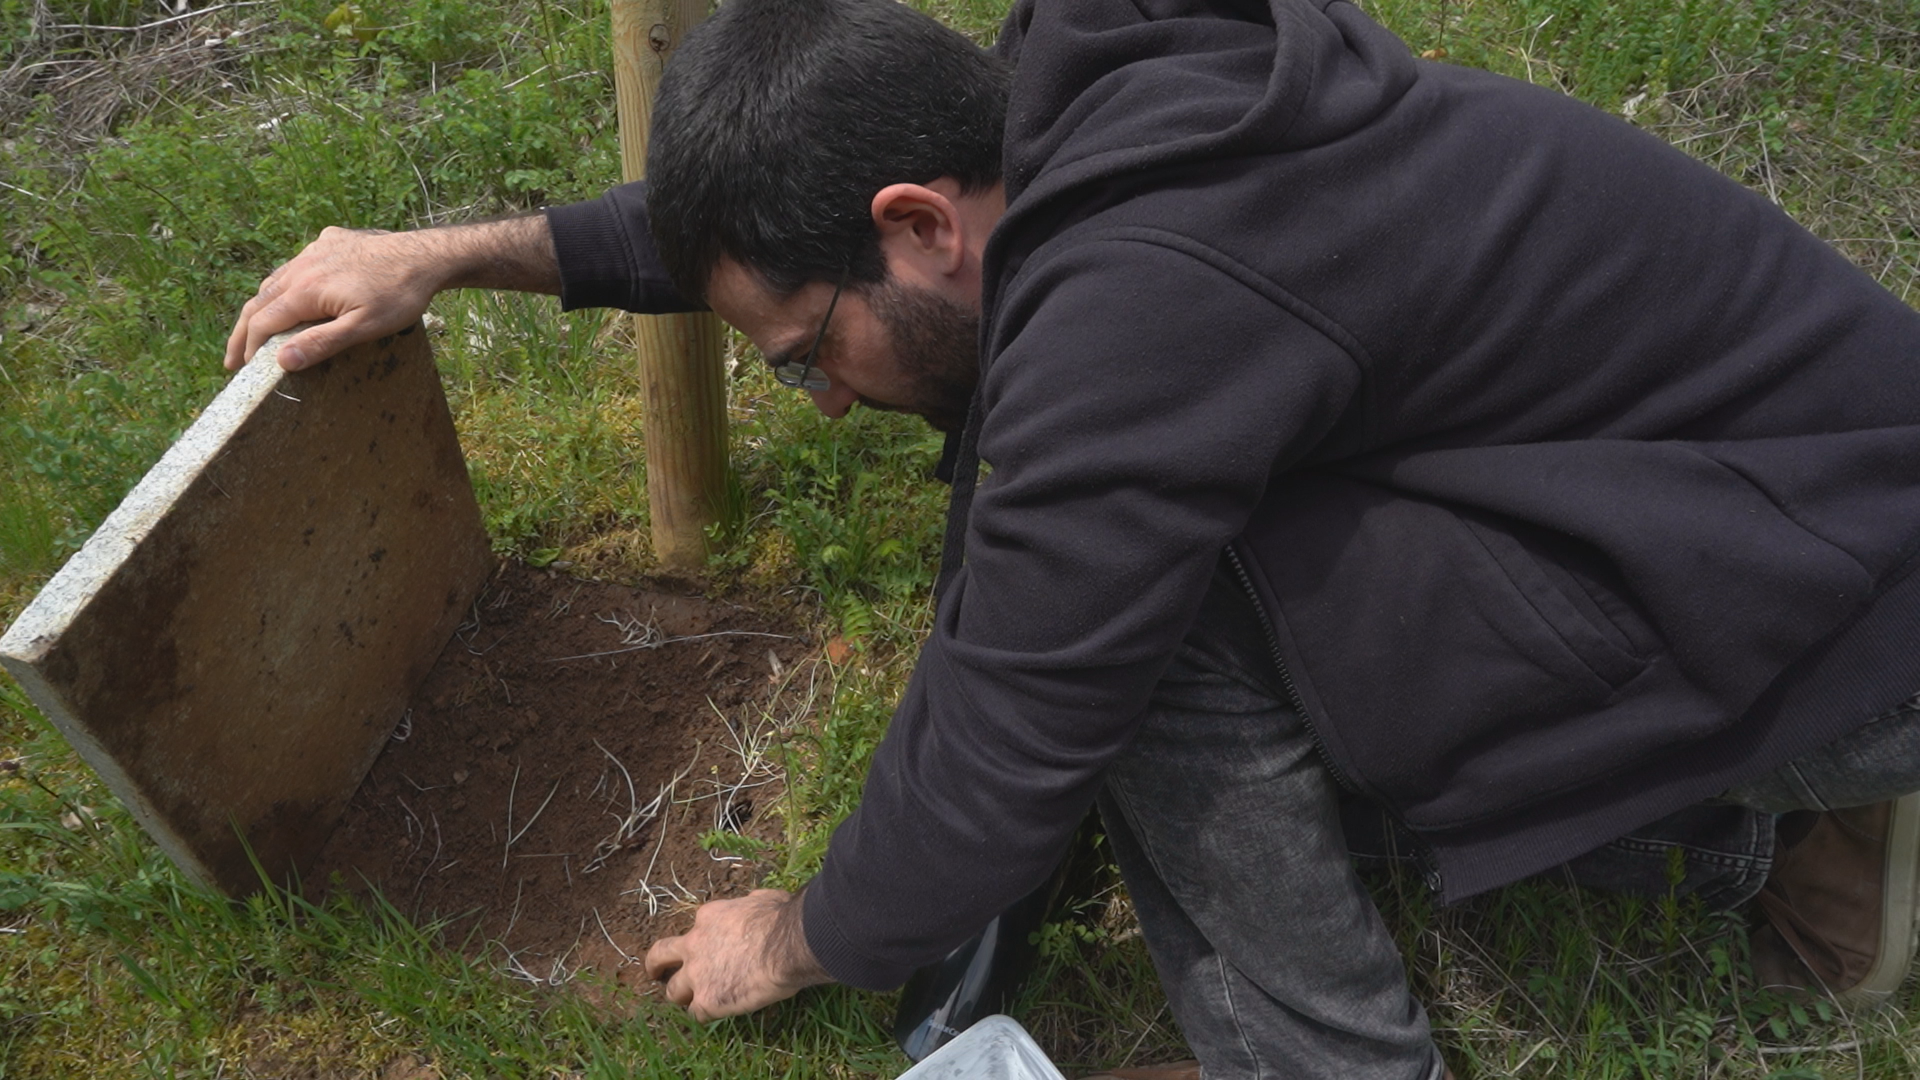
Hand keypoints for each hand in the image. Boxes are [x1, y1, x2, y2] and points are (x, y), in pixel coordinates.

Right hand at [225, 226, 442, 371]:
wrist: (426, 256)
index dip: (249, 347)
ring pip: (277, 280)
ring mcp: (316, 250)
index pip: (263, 322)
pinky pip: (299, 265)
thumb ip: (322, 343)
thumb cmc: (398, 295)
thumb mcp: (363, 328)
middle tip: (233, 358)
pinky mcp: (331, 241)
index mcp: (306, 290)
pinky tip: (293, 295)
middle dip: (244, 331)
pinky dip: (286, 285)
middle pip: (261, 301)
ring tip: (257, 331)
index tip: (239, 369)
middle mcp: (303, 266)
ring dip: (263, 307)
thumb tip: (281, 360)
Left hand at [645, 888, 832, 1020]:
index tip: (711, 946)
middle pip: (660, 955)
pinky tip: (715, 1015)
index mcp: (708, 918)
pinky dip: (704, 1015)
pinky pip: (696, 1014)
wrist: (785, 945)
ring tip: (688, 1002)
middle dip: (655, 965)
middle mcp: (694, 945)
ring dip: (680, 996)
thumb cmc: (780, 919)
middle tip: (654, 973)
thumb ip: (750, 903)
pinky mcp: (707, 1000)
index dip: (702, 940)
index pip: (695, 931)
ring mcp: (697, 975)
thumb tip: (755, 902)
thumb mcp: (762, 899)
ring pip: (673, 991)